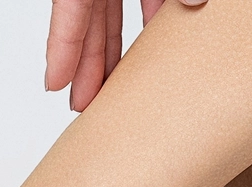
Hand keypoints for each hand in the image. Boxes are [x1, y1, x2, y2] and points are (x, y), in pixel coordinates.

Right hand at [45, 0, 209, 112]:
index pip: (71, 5)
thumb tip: (196, 2)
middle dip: (87, 64)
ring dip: (115, 51)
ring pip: (114, 13)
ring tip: (116, 92)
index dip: (62, 45)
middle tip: (86, 109)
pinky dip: (149, 20)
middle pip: (92, 20)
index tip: (55, 84)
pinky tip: (156, 50)